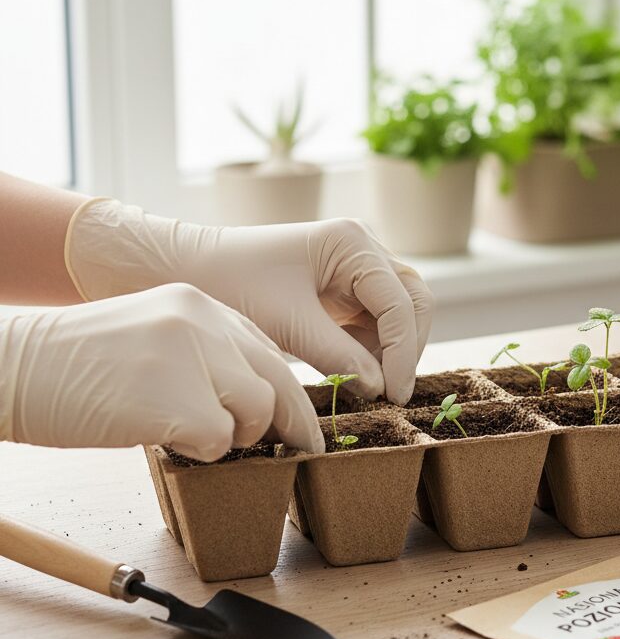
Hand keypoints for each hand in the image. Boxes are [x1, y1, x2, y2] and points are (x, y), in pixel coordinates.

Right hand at [0, 284, 323, 459]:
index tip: (299, 422)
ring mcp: (191, 356)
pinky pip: (219, 440)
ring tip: (196, 437)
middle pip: (278, 380)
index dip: (287, 392)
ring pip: (257, 411)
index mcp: (200, 305)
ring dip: (235, 436)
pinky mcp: (175, 398)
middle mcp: (203, 321)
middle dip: (294, 422)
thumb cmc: (76, 364)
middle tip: (302, 450)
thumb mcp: (153, 337)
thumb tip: (253, 403)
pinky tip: (166, 440)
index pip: (268, 351)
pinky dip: (200, 452)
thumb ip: (204, 355)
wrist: (10, 366)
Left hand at [65, 201, 433, 403]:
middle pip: (414, 301)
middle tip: (390, 395)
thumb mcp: (286, 324)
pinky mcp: (343, 291)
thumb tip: (379, 387)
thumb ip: (339, 355)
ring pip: (400, 314)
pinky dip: (373, 351)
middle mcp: (362, 249)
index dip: (403, 352)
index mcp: (352, 242)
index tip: (391, 395)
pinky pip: (375, 324)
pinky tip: (355, 375)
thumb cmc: (230, 284)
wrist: (187, 271)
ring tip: (371, 390)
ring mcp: (356, 269)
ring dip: (393, 351)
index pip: (400, 302)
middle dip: (407, 348)